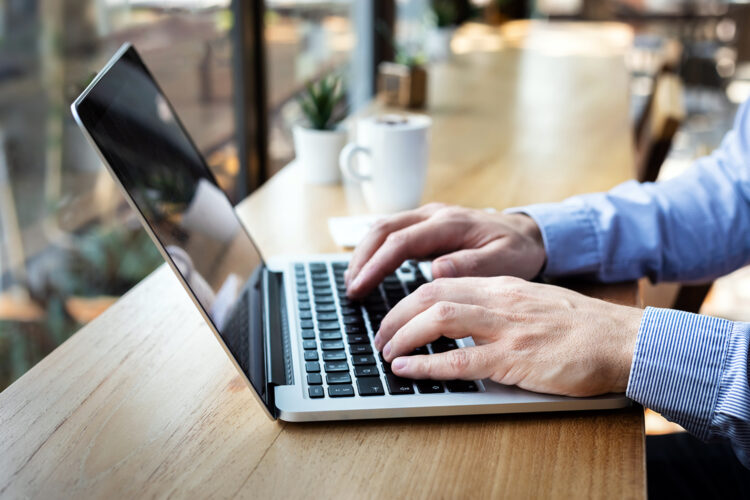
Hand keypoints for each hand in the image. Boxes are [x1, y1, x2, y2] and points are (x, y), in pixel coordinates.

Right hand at [345, 203, 545, 298]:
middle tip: (350, 288)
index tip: (360, 286)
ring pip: (383, 227)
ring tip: (352, 282)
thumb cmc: (517, 250)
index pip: (401, 241)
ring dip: (363, 253)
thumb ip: (471, 265)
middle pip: (383, 229)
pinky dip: (374, 249)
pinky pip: (392, 232)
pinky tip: (367, 269)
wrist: (528, 233)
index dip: (376, 264)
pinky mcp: (426, 225)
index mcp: (449, 224)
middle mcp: (434, 214)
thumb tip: (436, 270)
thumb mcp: (504, 262)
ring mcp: (428, 217)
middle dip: (361, 258)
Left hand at [374, 277, 642, 396]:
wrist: (622, 339)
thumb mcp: (533, 303)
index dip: (409, 299)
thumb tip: (464, 318)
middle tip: (380, 336)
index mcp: (502, 287)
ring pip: (438, 320)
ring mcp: (506, 329)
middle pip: (430, 295)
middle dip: (396, 315)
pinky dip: (427, 364)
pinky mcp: (516, 360)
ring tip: (386, 352)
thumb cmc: (581, 326)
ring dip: (403, 336)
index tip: (394, 315)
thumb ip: (499, 306)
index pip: (441, 283)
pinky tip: (407, 370)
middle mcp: (499, 301)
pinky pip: (461, 361)